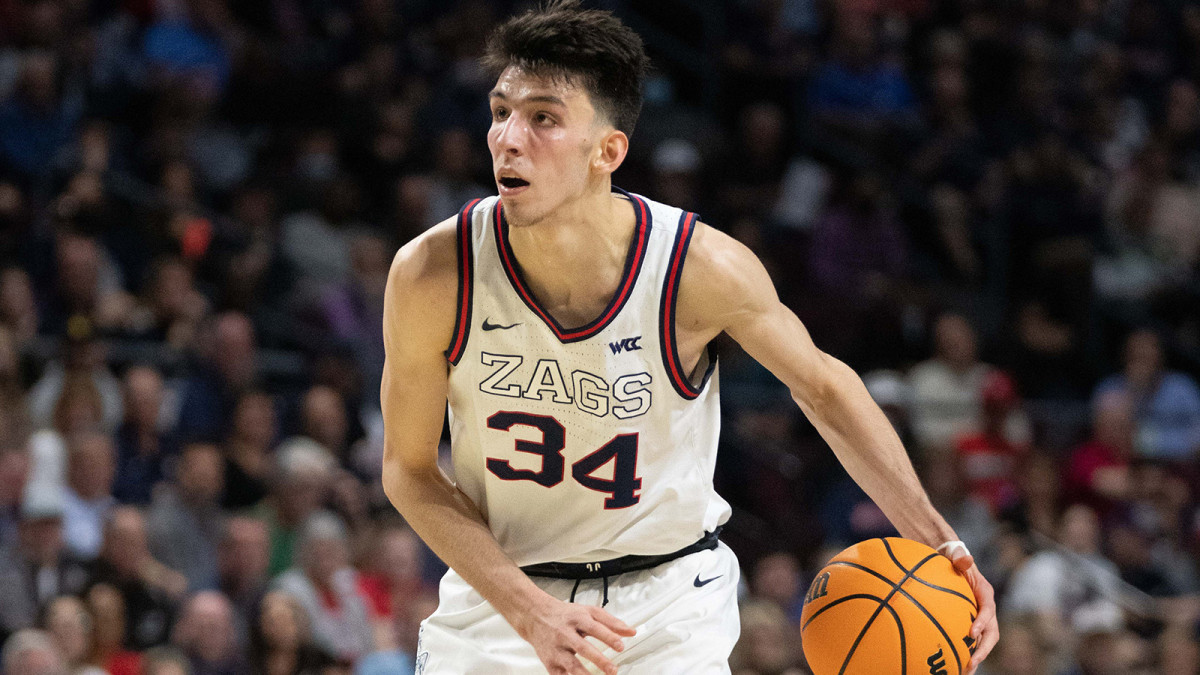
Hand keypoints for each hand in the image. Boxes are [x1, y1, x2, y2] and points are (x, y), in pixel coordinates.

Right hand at [513, 594, 635, 674]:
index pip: (595, 628)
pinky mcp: (550, 662)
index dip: (608, 637)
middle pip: (583, 648)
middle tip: (613, 670)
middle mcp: (566, 634)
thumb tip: (631, 632)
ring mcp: (557, 650)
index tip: (620, 646)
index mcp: (577, 619)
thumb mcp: (589, 612)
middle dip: (599, 660)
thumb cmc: (566, 615)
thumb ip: (611, 622)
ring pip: (571, 665)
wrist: (536, 617)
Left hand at [945, 547, 998, 674]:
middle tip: (971, 662)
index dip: (982, 621)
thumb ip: (961, 558)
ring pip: (985, 641)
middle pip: (992, 632)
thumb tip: (966, 557)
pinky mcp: (973, 623)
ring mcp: (981, 617)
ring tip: (966, 670)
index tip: (971, 632)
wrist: (953, 562)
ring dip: (977, 656)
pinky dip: (968, 652)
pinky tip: (957, 665)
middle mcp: (987, 608)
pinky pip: (974, 640)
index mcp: (985, 593)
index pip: (988, 609)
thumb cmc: (954, 559)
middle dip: (983, 649)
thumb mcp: (957, 556)